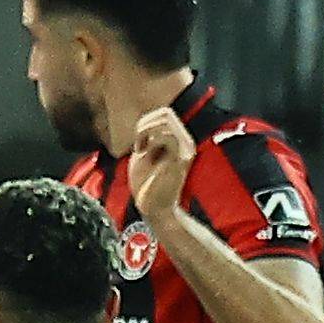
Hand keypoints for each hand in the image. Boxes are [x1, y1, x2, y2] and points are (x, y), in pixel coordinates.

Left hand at [128, 104, 197, 229]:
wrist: (154, 209)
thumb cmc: (147, 184)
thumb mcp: (144, 154)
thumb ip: (147, 138)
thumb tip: (146, 121)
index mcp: (177, 140)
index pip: (164, 113)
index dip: (146, 121)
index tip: (138, 143)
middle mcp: (185, 142)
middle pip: (166, 113)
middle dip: (145, 124)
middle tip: (138, 145)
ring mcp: (185, 149)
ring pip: (167, 121)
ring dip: (146, 131)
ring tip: (140, 149)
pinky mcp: (181, 159)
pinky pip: (168, 136)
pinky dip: (150, 139)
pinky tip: (143, 152)